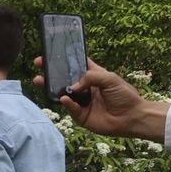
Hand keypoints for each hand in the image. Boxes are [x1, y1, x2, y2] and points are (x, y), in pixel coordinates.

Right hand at [35, 56, 165, 140]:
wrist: (132, 117)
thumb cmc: (124, 95)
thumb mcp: (110, 78)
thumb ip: (90, 77)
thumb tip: (72, 87)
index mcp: (93, 76)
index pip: (76, 65)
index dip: (64, 60)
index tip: (50, 55)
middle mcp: (85, 88)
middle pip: (64, 79)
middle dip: (50, 73)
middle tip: (38, 65)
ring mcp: (81, 102)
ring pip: (62, 94)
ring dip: (51, 88)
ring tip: (40, 81)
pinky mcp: (80, 116)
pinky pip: (70, 108)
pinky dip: (66, 103)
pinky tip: (64, 98)